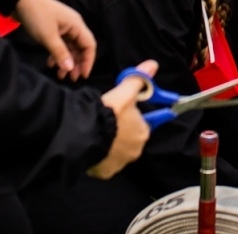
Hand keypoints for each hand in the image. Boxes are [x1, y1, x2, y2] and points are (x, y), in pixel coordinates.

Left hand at [15, 0, 95, 80]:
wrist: (20, 0)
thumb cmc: (37, 16)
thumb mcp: (48, 36)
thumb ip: (60, 53)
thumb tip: (70, 68)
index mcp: (76, 25)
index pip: (89, 45)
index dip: (88, 61)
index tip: (82, 76)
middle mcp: (73, 26)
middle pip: (80, 48)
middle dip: (76, 63)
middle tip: (70, 79)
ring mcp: (63, 27)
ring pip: (70, 47)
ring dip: (66, 61)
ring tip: (59, 75)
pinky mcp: (54, 29)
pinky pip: (60, 44)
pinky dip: (57, 55)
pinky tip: (50, 63)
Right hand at [88, 59, 156, 178]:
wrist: (84, 135)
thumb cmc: (109, 112)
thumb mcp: (124, 92)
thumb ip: (138, 80)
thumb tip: (153, 65)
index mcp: (143, 132)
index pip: (142, 123)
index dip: (131, 117)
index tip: (120, 113)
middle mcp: (135, 151)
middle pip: (130, 138)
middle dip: (121, 131)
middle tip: (107, 120)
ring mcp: (120, 164)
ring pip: (117, 151)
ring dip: (111, 143)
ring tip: (97, 131)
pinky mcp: (105, 172)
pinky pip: (105, 162)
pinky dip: (100, 155)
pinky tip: (92, 145)